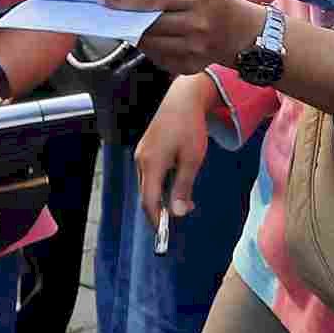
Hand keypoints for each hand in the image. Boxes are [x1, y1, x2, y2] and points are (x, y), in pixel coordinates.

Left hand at [102, 0, 262, 75]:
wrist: (242, 32)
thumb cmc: (212, 1)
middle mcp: (195, 25)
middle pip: (148, 25)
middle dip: (126, 19)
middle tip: (110, 13)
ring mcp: (194, 49)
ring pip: (150, 44)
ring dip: (136, 35)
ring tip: (129, 25)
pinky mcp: (190, 66)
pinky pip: (159, 58)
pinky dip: (150, 48)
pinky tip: (151, 39)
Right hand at [135, 74, 216, 228]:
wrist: (183, 99)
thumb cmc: (190, 128)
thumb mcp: (192, 160)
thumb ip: (182, 187)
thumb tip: (176, 213)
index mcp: (151, 164)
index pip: (148, 201)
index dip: (155, 219)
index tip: (165, 234)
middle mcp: (141, 160)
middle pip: (146, 194)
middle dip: (161, 209)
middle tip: (184, 212)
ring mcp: (141, 154)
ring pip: (147, 184)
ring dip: (161, 196)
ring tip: (184, 198)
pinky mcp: (145, 149)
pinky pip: (149, 173)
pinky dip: (160, 183)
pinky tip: (176, 180)